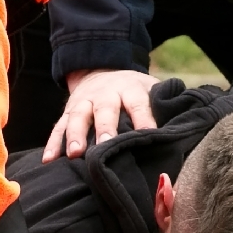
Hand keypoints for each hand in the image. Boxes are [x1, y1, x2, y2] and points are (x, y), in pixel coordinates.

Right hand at [44, 68, 161, 160]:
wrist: (102, 72)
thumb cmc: (133, 91)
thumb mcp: (151, 89)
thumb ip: (163, 105)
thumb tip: (183, 126)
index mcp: (129, 89)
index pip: (137, 102)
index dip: (144, 117)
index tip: (149, 134)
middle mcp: (104, 94)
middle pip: (104, 109)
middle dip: (105, 127)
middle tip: (106, 144)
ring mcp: (83, 103)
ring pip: (77, 117)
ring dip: (75, 135)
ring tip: (74, 153)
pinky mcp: (67, 113)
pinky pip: (58, 127)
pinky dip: (52, 143)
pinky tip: (49, 160)